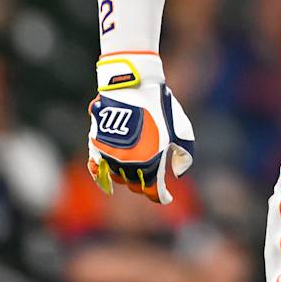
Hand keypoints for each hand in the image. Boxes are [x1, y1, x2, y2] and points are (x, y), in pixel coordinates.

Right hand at [87, 53, 195, 203]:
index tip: (166, 197)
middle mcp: (128, 163)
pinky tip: (108, 173)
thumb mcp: (181, 129)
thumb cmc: (160, 106)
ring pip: (118, 178)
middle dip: (144, 185)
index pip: (154, 191)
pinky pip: (96, 168)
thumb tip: (178, 173)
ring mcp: (110, 154)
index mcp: (151, 161)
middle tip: (151, 180)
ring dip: (127, 177)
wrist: (133, 84)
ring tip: (135, 170)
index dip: (161, 196)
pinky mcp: (96, 144)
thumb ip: (184, 154)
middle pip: (135, 186)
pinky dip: (102, 174)